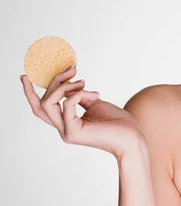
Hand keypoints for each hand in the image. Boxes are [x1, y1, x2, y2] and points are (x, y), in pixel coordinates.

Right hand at [22, 65, 145, 158]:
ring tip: (85, 82)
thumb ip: (80, 95)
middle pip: (42, 103)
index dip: (29, 93)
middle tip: (72, 69)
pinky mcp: (73, 132)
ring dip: (64, 86)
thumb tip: (71, 85)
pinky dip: (79, 93)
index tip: (24, 76)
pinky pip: (68, 104)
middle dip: (54, 82)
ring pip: (48, 103)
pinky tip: (95, 94)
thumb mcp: (95, 102)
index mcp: (66, 122)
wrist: (132, 136)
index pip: (40, 108)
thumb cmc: (117, 121)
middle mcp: (63, 128)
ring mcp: (66, 132)